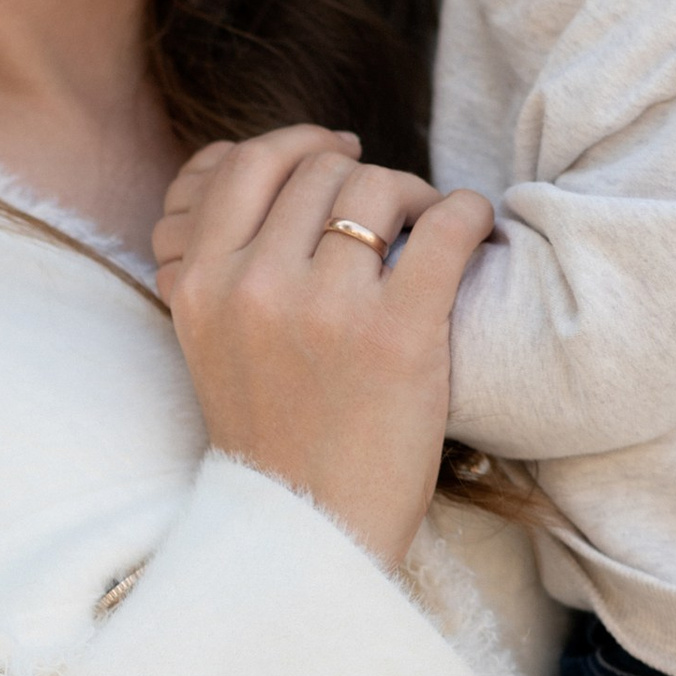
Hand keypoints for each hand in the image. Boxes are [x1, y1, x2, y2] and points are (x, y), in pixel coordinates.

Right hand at [153, 126, 493, 570]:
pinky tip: (474, 231)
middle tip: (398, 209)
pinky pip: (447, 225)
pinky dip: (469, 214)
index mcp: (202, 284)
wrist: (311, 531)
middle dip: (366, 177)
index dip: (301, 143)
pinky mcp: (398, 334)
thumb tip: (271, 162)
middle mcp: (254, 287)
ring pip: (379, 187)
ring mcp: (326, 309)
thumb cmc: (275, 433)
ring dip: (417, 195)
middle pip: (321, 172)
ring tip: (431, 228)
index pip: (248, 164)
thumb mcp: (213, 339)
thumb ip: (224, 257)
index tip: (340, 152)